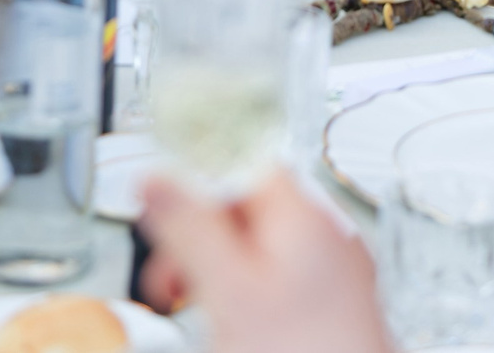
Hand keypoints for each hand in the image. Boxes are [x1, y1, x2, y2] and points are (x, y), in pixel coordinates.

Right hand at [139, 171, 386, 352]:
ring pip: (265, 246)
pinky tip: (237, 321)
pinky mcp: (338, 306)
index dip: (197, 175)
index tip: (163, 200)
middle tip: (171, 277)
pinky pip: (284, 278)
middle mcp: (330, 234)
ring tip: (195, 303)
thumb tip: (155, 179)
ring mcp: (338, 272)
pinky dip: (250, 291)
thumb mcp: (230, 290)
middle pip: (251, 205)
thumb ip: (191, 229)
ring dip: (220, 267)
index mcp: (307, 215)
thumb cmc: (303, 352)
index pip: (246, 159)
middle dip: (201, 234)